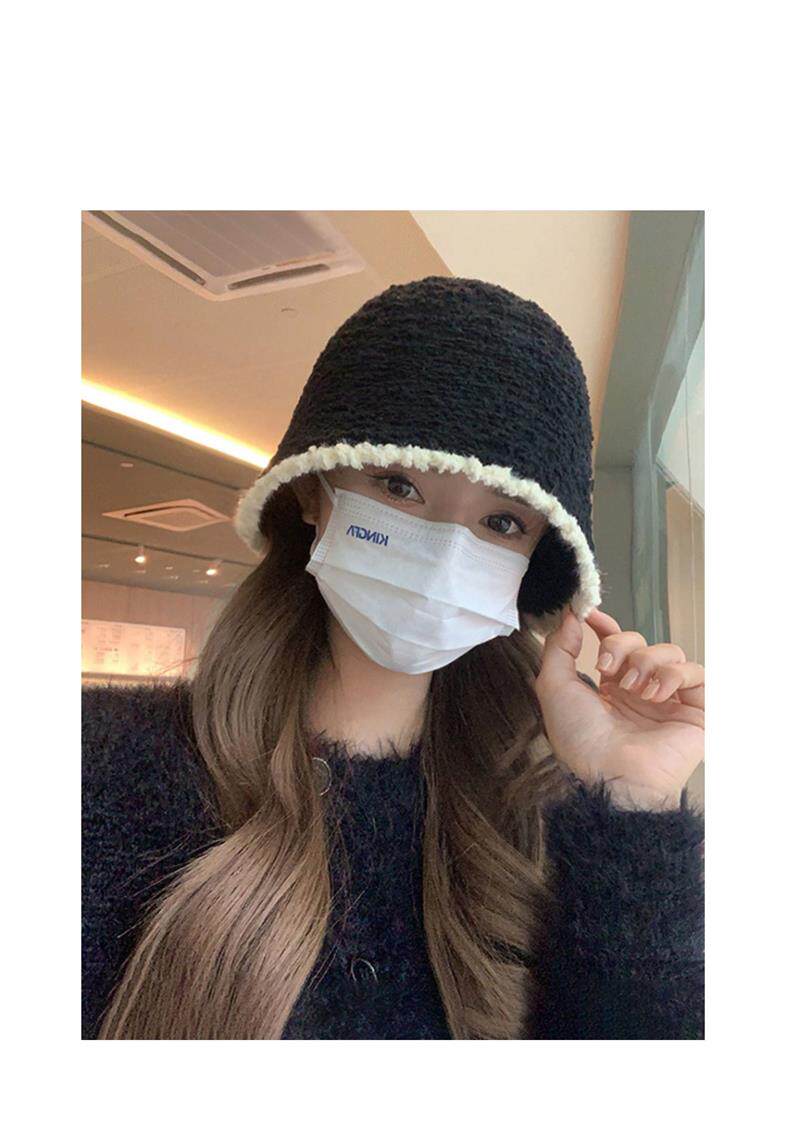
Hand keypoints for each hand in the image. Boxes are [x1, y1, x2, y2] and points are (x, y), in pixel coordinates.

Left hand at [533, 607, 704, 810]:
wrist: (612, 776)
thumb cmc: (581, 742)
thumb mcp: (554, 689)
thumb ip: (559, 649)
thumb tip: (569, 617)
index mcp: (609, 690)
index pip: (615, 644)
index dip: (606, 626)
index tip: (591, 614)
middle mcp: (640, 693)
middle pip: (640, 642)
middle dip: (621, 646)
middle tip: (607, 668)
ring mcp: (669, 702)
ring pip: (669, 652)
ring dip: (647, 661)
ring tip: (633, 689)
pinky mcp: (696, 711)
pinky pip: (696, 672)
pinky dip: (674, 674)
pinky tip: (655, 694)